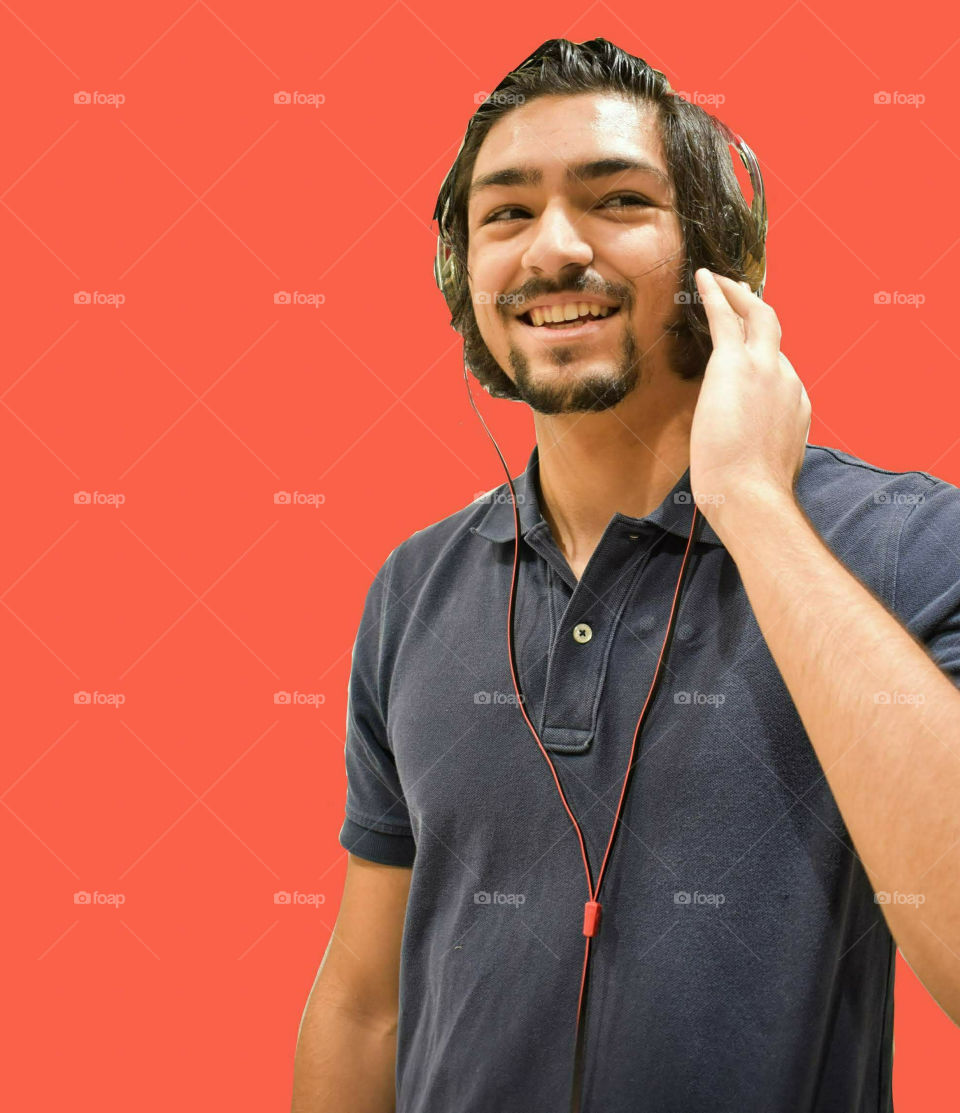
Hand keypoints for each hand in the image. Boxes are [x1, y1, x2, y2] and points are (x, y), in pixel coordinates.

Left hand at [688, 268, 810, 536]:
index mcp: (795, 405)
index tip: (749, 350)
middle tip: (742, 294)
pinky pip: (726, 318)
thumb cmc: (751, 495)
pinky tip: (703, 277)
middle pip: (774, 333)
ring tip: (720, 281)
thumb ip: (760, 448)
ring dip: (737, 295)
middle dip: (757, 310)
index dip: (762, 358)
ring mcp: (766, 369)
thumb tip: (743, 457)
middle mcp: (787, 380)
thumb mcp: (765, 466)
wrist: (752, 496)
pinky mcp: (736, 365)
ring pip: (755, 317)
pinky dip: (716, 294)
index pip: (778, 371)